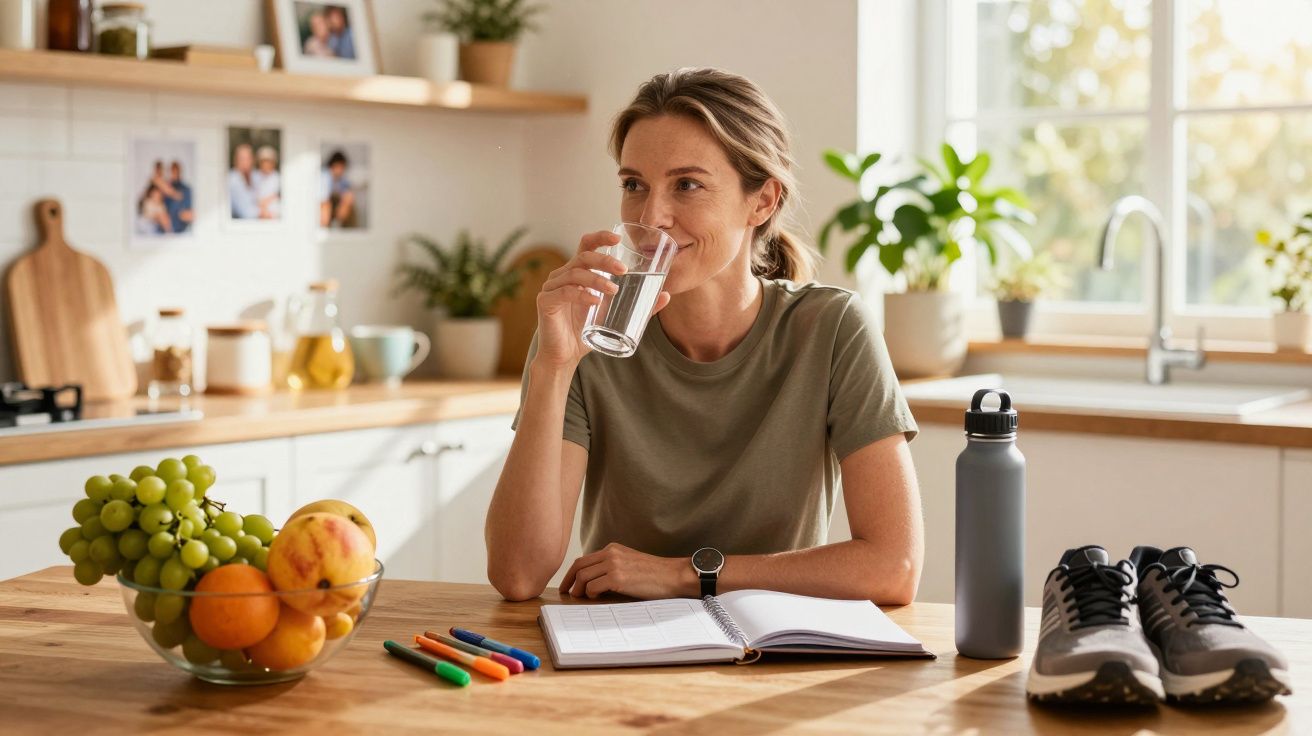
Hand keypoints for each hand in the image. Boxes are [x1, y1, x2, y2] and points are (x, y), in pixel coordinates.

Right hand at [534, 231, 671, 369]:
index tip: (617, 239)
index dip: (600, 237)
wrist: (564, 356)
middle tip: (623, 271)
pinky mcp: (545, 301)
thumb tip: (667, 296)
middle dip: (604, 260)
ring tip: (614, 290)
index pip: (586, 245)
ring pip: (574, 273)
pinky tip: (595, 301)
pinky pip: (564, 292)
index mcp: (578, 272)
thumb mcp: (615, 315)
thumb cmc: (586, 332)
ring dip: (596, 279)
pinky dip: (581, 295)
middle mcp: (563, 275)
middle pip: (583, 257)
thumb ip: (639, 305)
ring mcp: (552, 287)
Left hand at [560, 542, 693, 599]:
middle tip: (566, 593)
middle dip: (568, 581)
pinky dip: (590, 594)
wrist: (673, 575)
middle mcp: (611, 553)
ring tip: (580, 599)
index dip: (571, 573)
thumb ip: (612, 567)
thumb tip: (592, 584)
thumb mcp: (630, 563)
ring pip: (583, 576)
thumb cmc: (655, 574)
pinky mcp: (618, 578)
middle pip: (579, 566)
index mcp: (613, 549)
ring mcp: (614, 565)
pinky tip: (596, 598)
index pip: (584, 559)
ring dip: (578, 590)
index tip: (567, 584)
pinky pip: (593, 587)